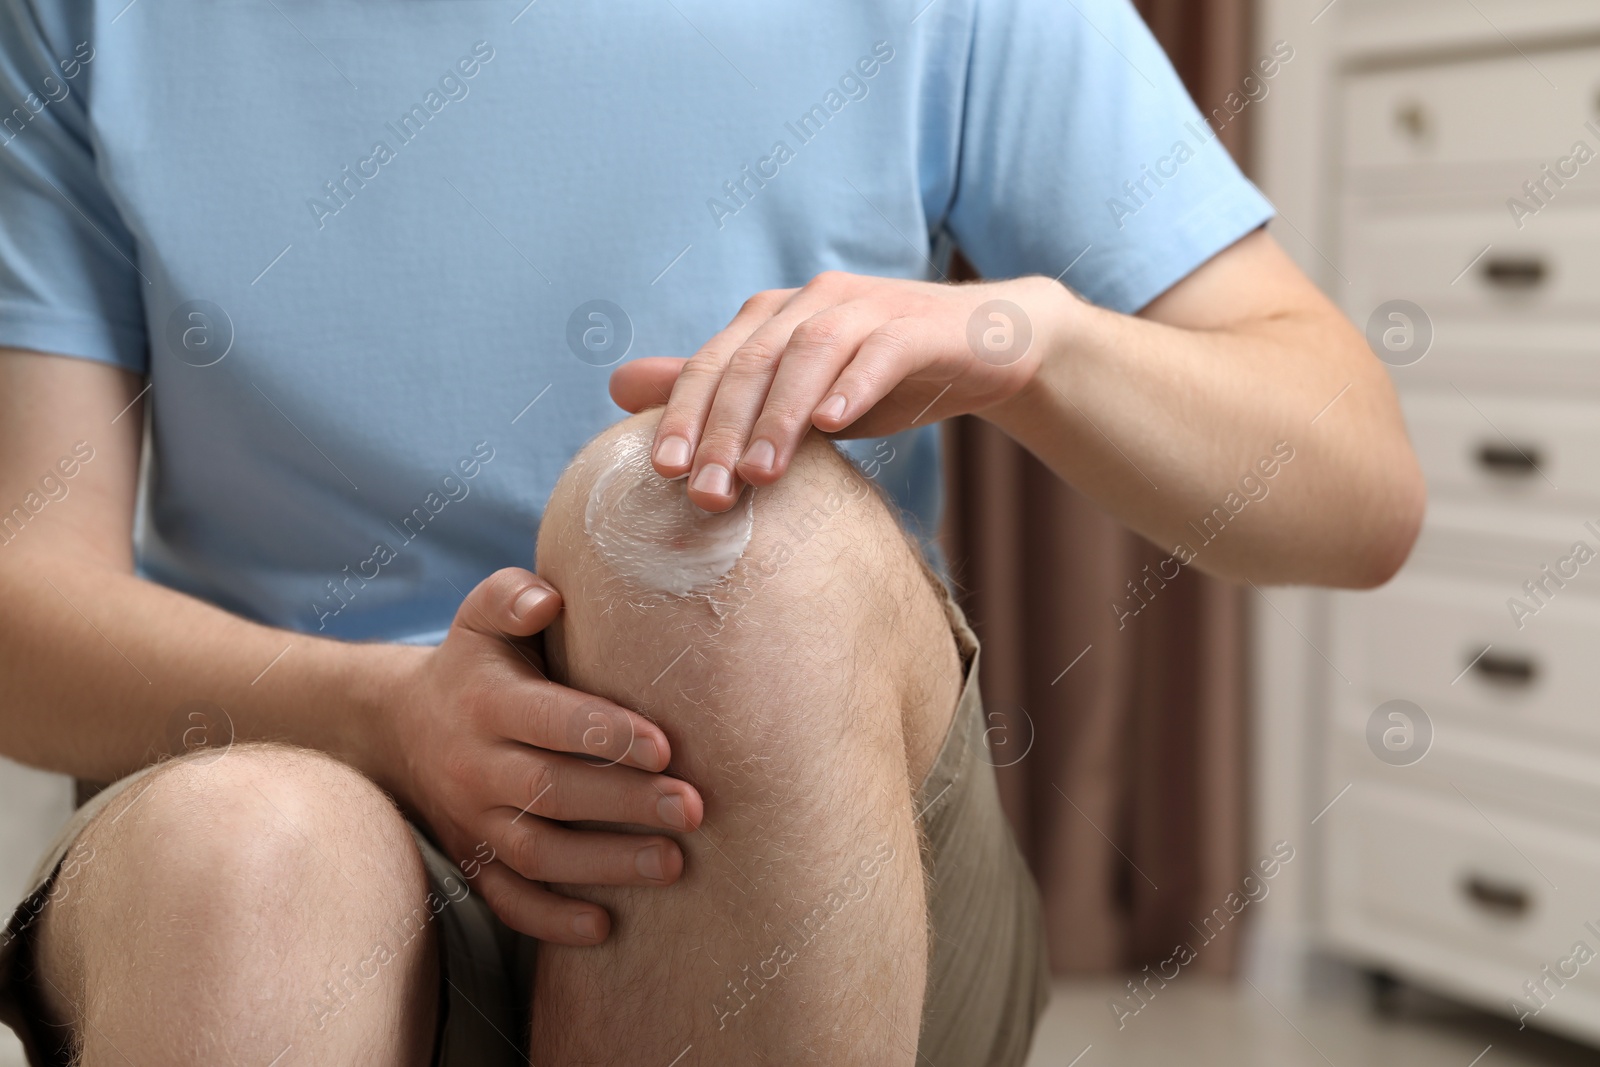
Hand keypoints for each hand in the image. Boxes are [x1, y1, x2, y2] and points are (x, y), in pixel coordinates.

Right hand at [381, 567, 704, 944]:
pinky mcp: (473, 861)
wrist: (398, 725)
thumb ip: (511, 596)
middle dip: (625, 804)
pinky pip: (508, 901)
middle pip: (551, 791)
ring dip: (605, 865)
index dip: (606, 734)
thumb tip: (549, 601)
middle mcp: (474, 765)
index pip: (549, 721)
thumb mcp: (482, 616)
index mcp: (486, 702)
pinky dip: (551, 920)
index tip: (666, 747)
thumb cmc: (476, 663)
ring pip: (536, 854)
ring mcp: (471, 820)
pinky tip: (605, 926)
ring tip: (672, 864)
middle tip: (692, 809)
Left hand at [609, 271, 1071, 510]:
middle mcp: (810, 301)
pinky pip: (880, 352)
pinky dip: (854, 385)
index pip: (712, 364)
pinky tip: (835, 424)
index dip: (683, 414)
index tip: (662, 472)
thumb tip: (620, 389)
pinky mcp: (918, 326)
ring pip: (809, 354)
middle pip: (753, 362)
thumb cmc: (878, 375)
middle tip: (707, 494)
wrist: (984, 347)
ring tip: (760, 472)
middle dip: (723, 429)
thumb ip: (718, 391)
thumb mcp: (794, 392)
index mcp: (772, 316)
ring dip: (780, 415)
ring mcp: (866, 308)